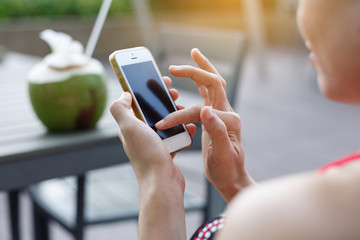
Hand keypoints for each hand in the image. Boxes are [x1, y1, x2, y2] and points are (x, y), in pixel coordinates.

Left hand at [109, 76, 195, 184]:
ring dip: (175, 113)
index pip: (136, 103)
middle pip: (152, 111)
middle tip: (174, 93)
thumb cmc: (147, 155)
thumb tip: (123, 95)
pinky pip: (176, 137)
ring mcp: (154, 145)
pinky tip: (190, 127)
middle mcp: (140, 136)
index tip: (159, 80)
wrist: (163, 183)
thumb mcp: (129, 128)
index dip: (145, 89)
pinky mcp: (167, 153)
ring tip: (184, 108)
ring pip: (166, 123)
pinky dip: (183, 131)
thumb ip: (120, 109)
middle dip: (163, 99)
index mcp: (130, 128)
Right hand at [156, 49, 254, 201]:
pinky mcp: (214, 119)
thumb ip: (216, 131)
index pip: (200, 108)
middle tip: (185, 58)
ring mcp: (221, 114)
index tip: (163, 123)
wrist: (233, 179)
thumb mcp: (222, 154)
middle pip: (214, 81)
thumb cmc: (227, 170)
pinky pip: (207, 96)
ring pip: (212, 85)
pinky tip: (193, 80)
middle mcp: (226, 113)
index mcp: (228, 120)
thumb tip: (205, 109)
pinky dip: (200, 84)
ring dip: (201, 70)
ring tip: (193, 56)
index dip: (180, 115)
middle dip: (198, 68)